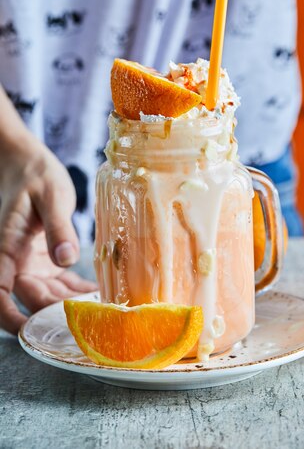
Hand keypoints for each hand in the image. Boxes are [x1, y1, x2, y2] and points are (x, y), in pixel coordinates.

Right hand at [0, 138, 95, 333]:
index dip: (11, 319)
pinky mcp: (43, 259)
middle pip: (29, 301)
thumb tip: (66, 260)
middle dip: (55, 316)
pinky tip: (98, 295)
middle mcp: (14, 262)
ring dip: (70, 306)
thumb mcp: (51, 195)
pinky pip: (59, 283)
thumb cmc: (35, 174)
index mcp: (6, 248)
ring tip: (102, 311)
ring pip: (47, 296)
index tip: (33, 333)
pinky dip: (76, 291)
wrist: (27, 162)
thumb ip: (58, 228)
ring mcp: (29, 263)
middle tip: (90, 322)